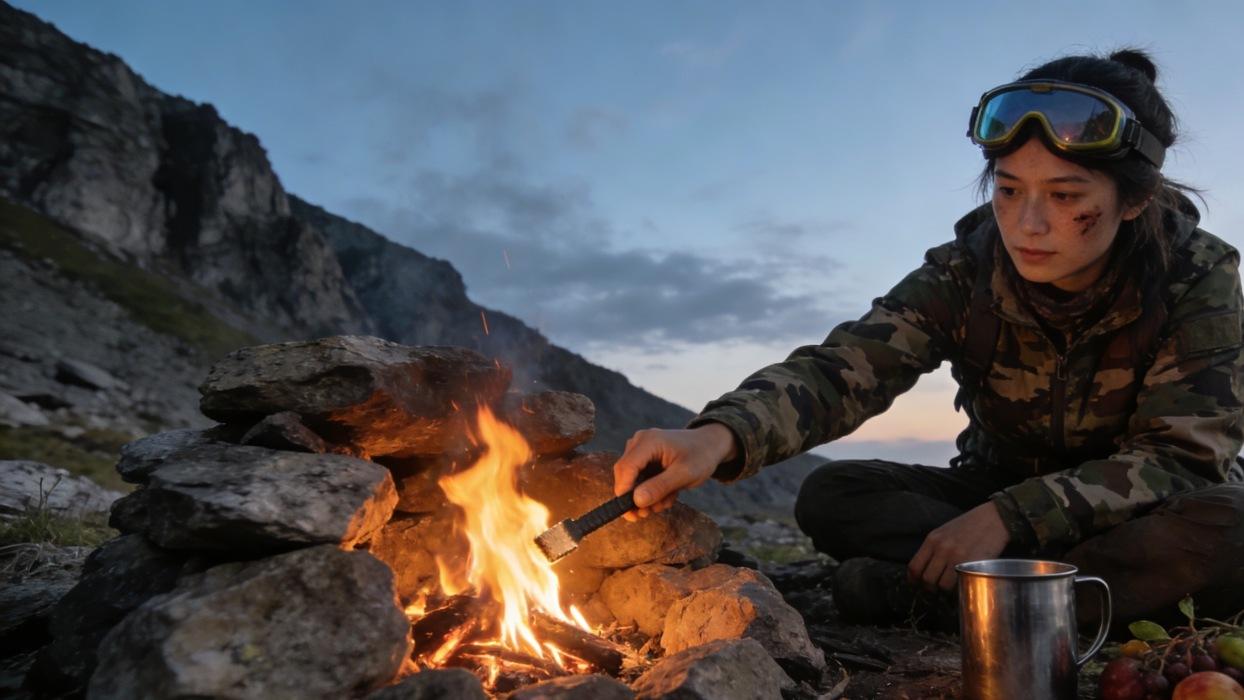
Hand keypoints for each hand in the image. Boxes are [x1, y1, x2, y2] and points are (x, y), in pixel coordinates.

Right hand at [613, 423, 737, 520]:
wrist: (709, 445)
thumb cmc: (700, 456)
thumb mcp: (685, 474)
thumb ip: (660, 486)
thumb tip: (636, 501)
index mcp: (649, 441)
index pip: (626, 468)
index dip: (624, 491)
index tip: (631, 513)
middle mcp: (640, 442)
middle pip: (625, 474)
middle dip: (635, 497)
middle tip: (646, 515)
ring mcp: (640, 450)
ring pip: (632, 479)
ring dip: (647, 496)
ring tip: (666, 502)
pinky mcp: (644, 458)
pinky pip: (640, 479)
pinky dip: (651, 491)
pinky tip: (667, 495)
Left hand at [907, 502, 1009, 591]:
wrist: (994, 518)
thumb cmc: (970, 525)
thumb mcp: (945, 532)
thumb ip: (934, 548)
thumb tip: (926, 568)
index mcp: (932, 540)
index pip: (914, 566)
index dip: (913, 580)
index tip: (916, 585)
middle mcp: (942, 548)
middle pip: (927, 579)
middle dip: (929, 589)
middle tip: (935, 591)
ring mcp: (957, 557)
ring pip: (942, 585)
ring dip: (944, 591)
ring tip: (949, 590)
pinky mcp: (972, 563)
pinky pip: (959, 584)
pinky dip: (958, 589)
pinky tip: (960, 586)